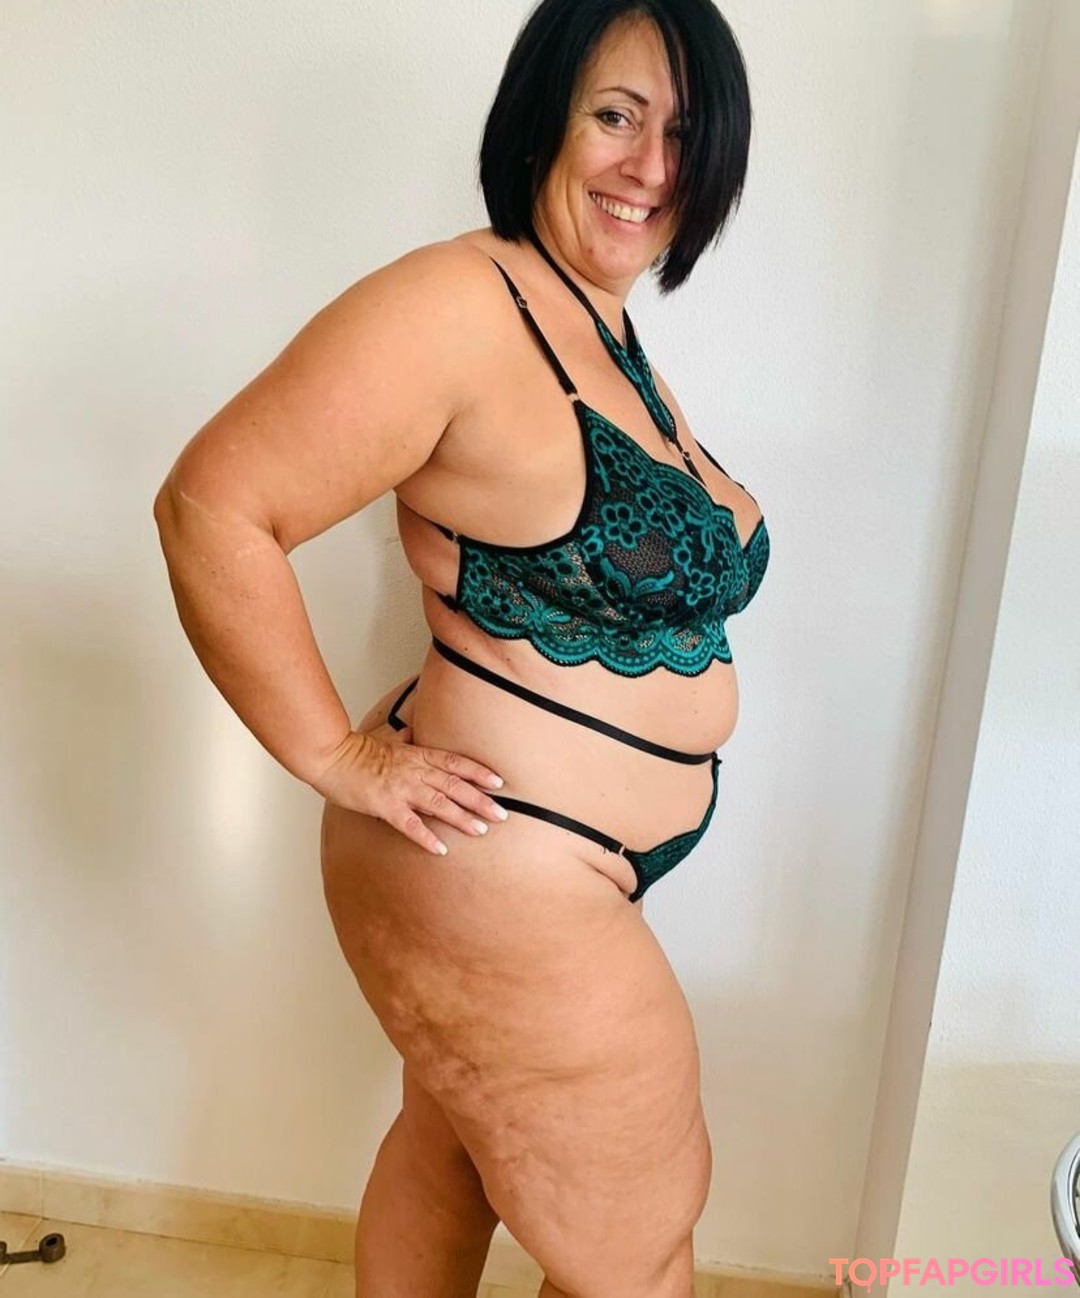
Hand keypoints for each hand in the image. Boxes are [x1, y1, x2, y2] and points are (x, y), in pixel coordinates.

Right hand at [313, 718, 507, 855]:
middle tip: (502, 813)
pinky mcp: (386, 806)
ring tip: (482, 831)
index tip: (499, 782)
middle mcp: (415, 771)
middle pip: (455, 785)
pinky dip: (427, 837)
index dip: (479, 772)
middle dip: (481, 800)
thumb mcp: (387, 740)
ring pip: (439, 804)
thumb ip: (404, 738)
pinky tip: (441, 849)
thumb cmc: (357, 750)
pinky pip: (410, 825)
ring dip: (462, 819)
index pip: (456, 762)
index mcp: (418, 754)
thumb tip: (413, 731)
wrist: (332, 757)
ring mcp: (401, 789)